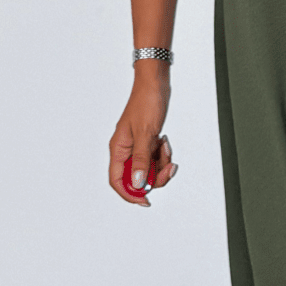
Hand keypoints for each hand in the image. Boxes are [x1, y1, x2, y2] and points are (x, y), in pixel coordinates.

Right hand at [109, 84, 177, 206]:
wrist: (155, 84)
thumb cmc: (146, 103)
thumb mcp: (146, 134)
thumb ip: (141, 160)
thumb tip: (138, 184)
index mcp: (118, 149)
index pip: (117, 181)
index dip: (129, 194)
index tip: (145, 200)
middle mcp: (125, 150)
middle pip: (136, 178)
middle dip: (154, 176)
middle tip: (168, 168)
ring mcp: (136, 147)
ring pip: (148, 169)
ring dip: (161, 164)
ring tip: (165, 147)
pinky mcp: (147, 143)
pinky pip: (155, 159)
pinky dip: (163, 155)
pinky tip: (165, 142)